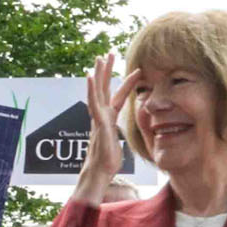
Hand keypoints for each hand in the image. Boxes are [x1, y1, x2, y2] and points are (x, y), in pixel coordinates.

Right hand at [72, 54, 140, 205]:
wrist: (100, 172)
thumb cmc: (109, 160)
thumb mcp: (119, 143)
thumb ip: (119, 134)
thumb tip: (125, 133)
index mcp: (109, 119)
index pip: (118, 97)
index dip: (126, 84)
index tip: (136, 71)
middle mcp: (102, 115)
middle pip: (105, 88)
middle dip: (107, 71)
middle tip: (108, 53)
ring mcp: (98, 118)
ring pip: (98, 91)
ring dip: (99, 74)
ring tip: (100, 58)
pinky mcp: (98, 123)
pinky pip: (93, 103)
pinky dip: (92, 89)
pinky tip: (91, 77)